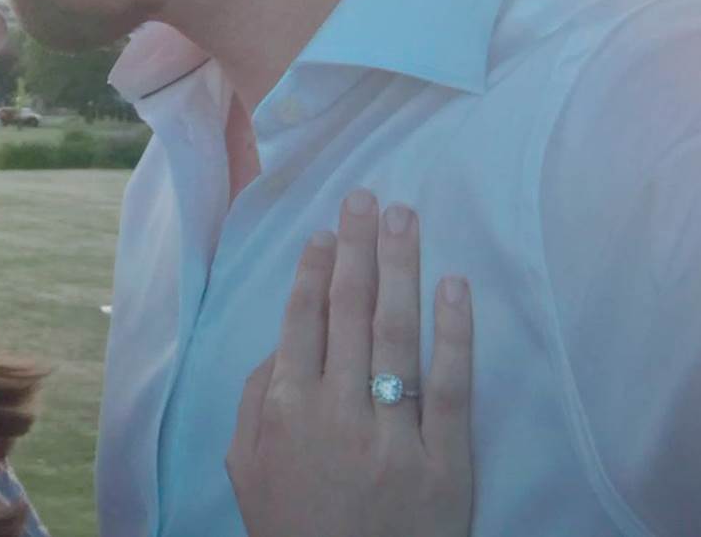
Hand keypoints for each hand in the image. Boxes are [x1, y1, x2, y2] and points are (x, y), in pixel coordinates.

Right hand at [225, 191, 473, 536]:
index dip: (313, 270)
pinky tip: (454, 286)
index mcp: (284, 409)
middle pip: (347, 311)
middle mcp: (335, 412)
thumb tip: (278, 346)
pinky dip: (452, 332)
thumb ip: (254, 402)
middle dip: (356, 248)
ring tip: (406, 218)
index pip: (301, 320)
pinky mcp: (444, 461)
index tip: (325, 232)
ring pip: (395, 334)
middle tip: (367, 197)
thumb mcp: (246, 468)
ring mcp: (392, 435)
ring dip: (398, 268)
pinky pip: (449, 385)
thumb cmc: (295, 529)